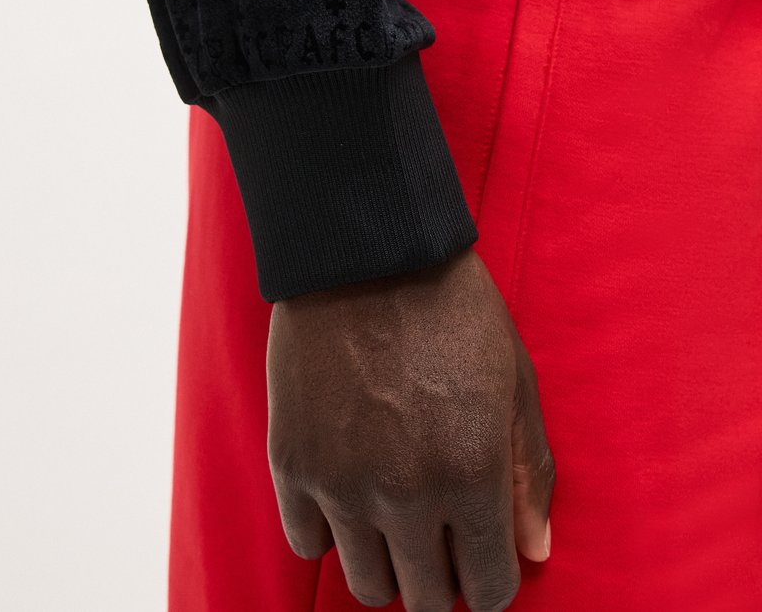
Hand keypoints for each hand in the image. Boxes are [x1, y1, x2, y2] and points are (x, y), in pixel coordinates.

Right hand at [266, 247, 554, 610]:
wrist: (366, 250)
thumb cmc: (451, 305)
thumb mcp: (513, 380)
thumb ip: (530, 472)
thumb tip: (535, 550)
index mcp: (472, 474)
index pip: (489, 588)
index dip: (491, 580)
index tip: (483, 558)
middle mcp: (406, 494)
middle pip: (427, 598)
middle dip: (443, 581)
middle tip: (441, 539)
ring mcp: (342, 483)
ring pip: (368, 585)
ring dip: (389, 564)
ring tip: (395, 519)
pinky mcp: (292, 462)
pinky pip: (307, 542)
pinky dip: (330, 531)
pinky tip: (349, 493)